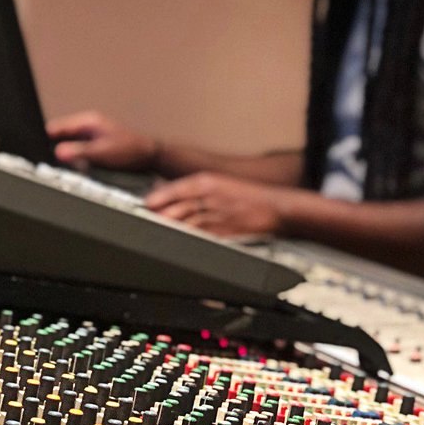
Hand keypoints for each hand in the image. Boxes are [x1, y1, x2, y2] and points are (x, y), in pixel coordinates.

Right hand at [46, 111, 158, 170]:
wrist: (150, 156)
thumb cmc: (132, 151)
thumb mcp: (103, 152)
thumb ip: (80, 152)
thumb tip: (59, 152)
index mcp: (88, 122)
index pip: (56, 127)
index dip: (43, 137)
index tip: (32, 148)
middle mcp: (88, 127)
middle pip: (60, 136)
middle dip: (51, 147)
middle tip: (41, 161)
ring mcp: (91, 136)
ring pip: (68, 145)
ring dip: (63, 155)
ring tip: (53, 166)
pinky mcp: (95, 146)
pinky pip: (77, 151)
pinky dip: (72, 159)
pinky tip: (70, 169)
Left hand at [145, 172, 288, 236]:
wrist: (276, 207)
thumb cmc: (248, 196)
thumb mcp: (219, 183)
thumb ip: (193, 189)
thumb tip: (167, 191)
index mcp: (208, 182)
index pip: (174, 189)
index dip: (157, 198)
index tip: (146, 204)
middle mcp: (210, 197)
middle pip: (177, 208)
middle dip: (160, 216)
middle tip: (147, 221)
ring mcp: (217, 216)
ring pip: (186, 224)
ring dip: (171, 230)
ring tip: (157, 234)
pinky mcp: (225, 233)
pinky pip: (201, 237)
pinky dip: (187, 240)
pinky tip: (178, 242)